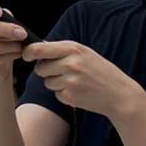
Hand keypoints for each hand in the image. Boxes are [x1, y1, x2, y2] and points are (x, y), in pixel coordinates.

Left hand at [28, 41, 144, 119]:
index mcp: (73, 49)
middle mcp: (70, 64)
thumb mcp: (85, 53)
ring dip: (55, 83)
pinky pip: (56, 94)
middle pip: (40, 68)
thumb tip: (37, 48)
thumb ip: (62, 50)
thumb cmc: (101, 71)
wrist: (118, 94)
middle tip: (61, 71)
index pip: (39, 49)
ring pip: (47, 82)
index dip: (29, 52)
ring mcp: (69, 81)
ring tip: (74, 81)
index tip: (26, 55)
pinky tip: (78, 91)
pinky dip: (63, 93)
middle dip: (46, 71)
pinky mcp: (69, 97)